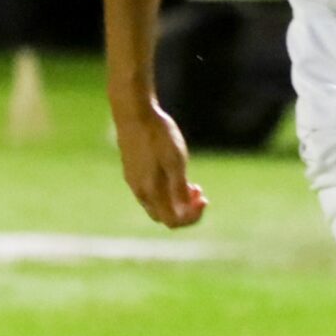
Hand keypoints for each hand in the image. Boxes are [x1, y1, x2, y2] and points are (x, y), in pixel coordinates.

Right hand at [113, 97, 208, 227]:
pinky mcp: (131, 170)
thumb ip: (179, 188)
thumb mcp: (176, 161)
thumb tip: (184, 210)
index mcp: (151, 192)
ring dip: (176, 200)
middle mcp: (140, 191)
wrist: (133, 113)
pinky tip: (175, 173)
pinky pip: (150, 191)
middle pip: (164, 216)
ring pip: (157, 203)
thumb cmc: (157, 136)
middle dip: (185, 210)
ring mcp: (133, 181)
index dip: (192, 217)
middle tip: (200, 193)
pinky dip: (166, 190)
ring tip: (193, 184)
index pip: (173, 221)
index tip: (204, 199)